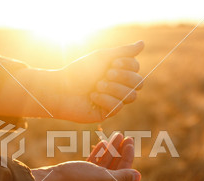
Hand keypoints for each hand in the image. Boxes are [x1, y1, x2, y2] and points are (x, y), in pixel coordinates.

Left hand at [0, 42, 144, 122]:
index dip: (127, 66)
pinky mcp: (107, 113)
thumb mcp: (103, 57)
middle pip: (139, 83)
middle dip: (123, 77)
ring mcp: (113, 100)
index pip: (137, 69)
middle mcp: (118, 86)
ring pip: (131, 96)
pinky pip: (118, 107)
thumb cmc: (79, 71)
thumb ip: (124, 52)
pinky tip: (92, 97)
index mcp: (118, 72)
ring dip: (113, 88)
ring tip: (96, 86)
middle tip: (105, 74)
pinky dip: (104, 99)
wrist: (61, 88)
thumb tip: (142, 44)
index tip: (112, 63)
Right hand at [31, 133, 140, 180]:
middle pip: (115, 170)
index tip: (130, 141)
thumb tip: (139, 176)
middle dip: (120, 152)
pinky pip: (94, 167)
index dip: (127, 157)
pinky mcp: (79, 180)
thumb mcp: (102, 178)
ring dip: (111, 151)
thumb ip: (122, 177)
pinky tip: (103, 144)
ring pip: (105, 166)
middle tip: (126, 136)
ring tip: (116, 136)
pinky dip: (99, 155)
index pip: (123, 174)